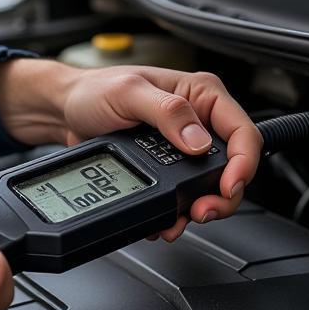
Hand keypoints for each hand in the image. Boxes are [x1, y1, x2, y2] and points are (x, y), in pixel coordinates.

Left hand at [0, 59, 260, 239]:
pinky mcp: (167, 167)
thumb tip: (197, 140)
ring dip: (198, 208)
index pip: (242, 131)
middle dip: (221, 195)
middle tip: (202, 211)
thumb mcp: (129, 93)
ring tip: (180, 219)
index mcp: (200, 94)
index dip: (243, 163)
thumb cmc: (93, 90)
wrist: (64, 111)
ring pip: (210, 187)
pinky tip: (164, 218)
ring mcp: (183, 147)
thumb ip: (167, 112)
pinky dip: (176, 212)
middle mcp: (198, 120)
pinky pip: (183, 195)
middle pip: (232, 166)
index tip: (228, 186)